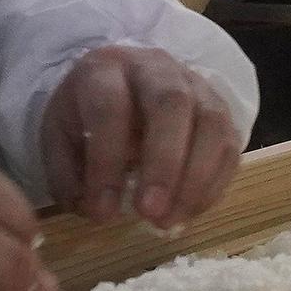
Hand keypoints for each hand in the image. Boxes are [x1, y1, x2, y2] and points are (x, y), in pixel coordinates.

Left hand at [42, 44, 241, 228]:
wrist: (119, 88)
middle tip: (150, 213)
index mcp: (105, 70)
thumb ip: (66, 175)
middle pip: (172, 104)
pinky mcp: (222, 112)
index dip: (107, 161)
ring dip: (195, 179)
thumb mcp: (60, 138)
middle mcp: (156, 68)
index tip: (102, 211)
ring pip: (211, 123)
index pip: (110, 108)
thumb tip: (95, 209)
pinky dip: (213, 185)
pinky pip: (230, 146)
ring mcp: (196, 86)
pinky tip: (188, 212)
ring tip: (170, 221)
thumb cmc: (86, 117)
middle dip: (164, 164)